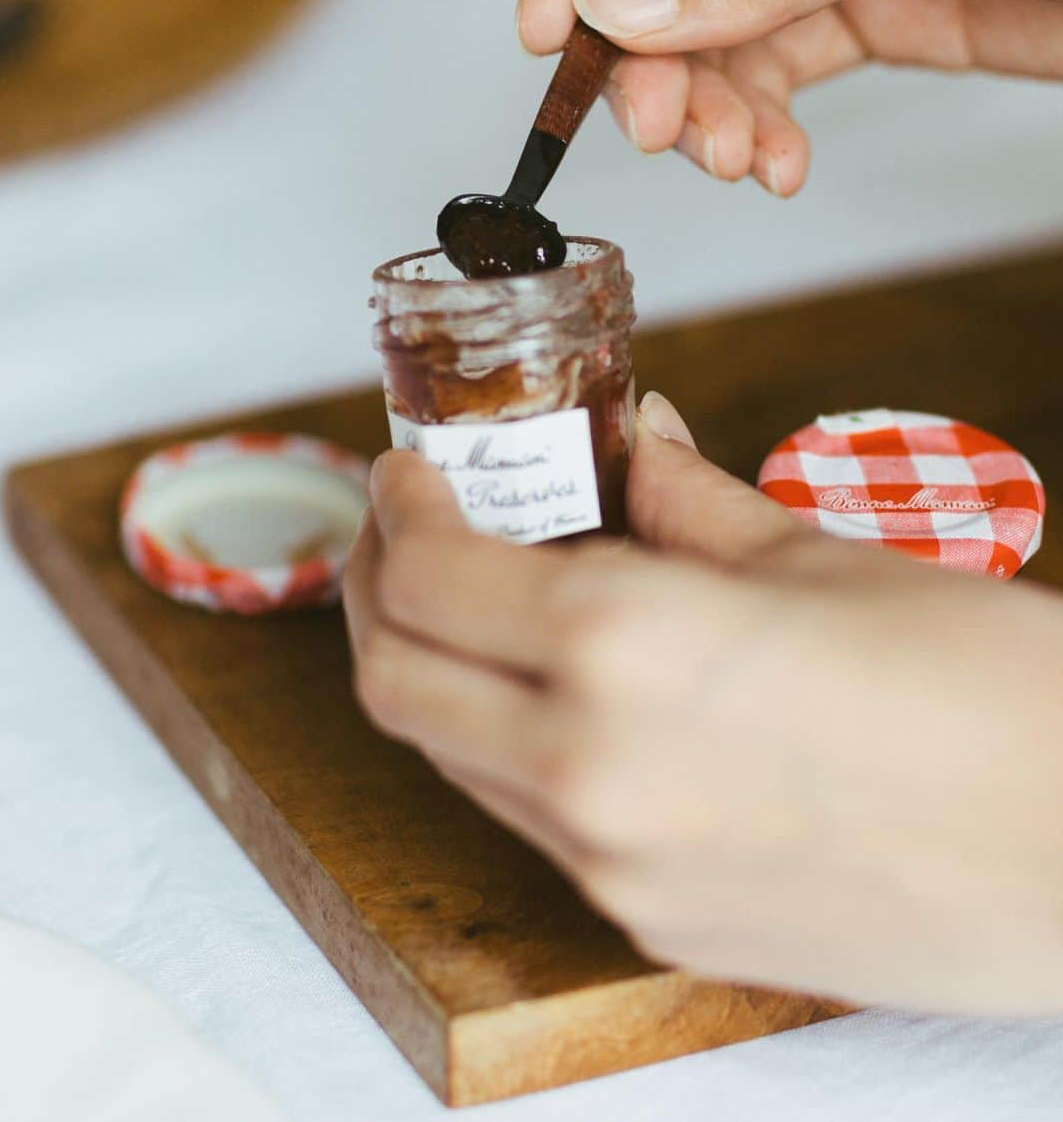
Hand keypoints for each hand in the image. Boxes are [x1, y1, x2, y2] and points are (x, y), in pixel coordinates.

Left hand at [344, 392, 1062, 1014]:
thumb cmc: (989, 695)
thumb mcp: (826, 559)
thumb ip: (695, 504)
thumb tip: (642, 445)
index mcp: (628, 653)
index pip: (430, 575)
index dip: (397, 511)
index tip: (408, 474)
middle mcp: (592, 775)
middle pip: (395, 678)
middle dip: (377, 590)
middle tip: (407, 532)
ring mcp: (614, 868)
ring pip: (449, 755)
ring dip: (432, 670)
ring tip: (477, 605)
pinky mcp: (651, 922)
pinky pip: (526, 822)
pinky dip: (504, 744)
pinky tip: (561, 698)